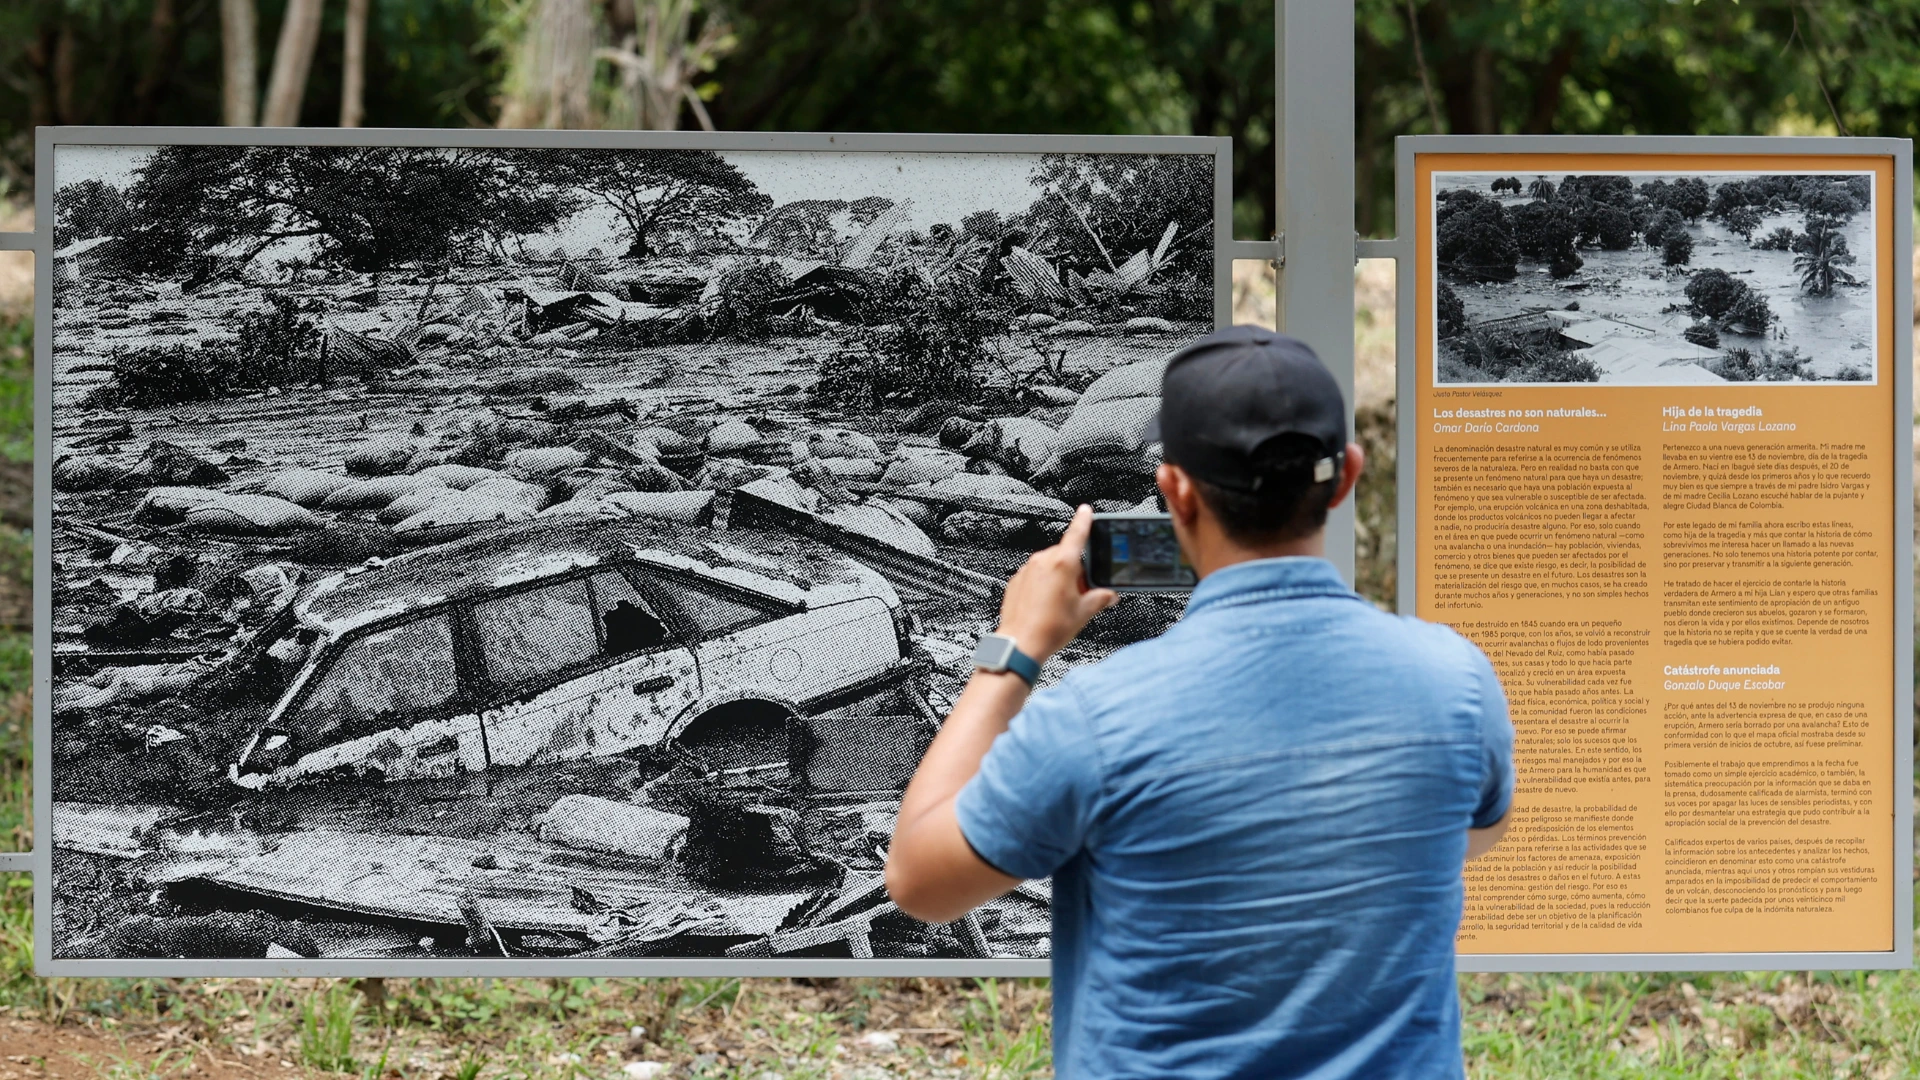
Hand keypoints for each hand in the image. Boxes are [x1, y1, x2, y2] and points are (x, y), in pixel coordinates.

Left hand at [994, 505, 1118, 662]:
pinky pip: (1034, 576)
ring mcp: (1027, 570)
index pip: (1077, 533)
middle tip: (1079, 592)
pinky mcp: (1016, 581)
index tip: (1085, 510)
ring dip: (1058, 577)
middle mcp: (1042, 561)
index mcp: (1063, 563)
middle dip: (1075, 569)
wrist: (1020, 643)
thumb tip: (1109, 595)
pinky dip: (1042, 585)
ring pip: (1049, 565)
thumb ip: (1100, 598)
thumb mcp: (1084, 613)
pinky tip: (1046, 606)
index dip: (1084, 520)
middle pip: (1065, 555)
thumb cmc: (1049, 628)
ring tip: (1061, 604)